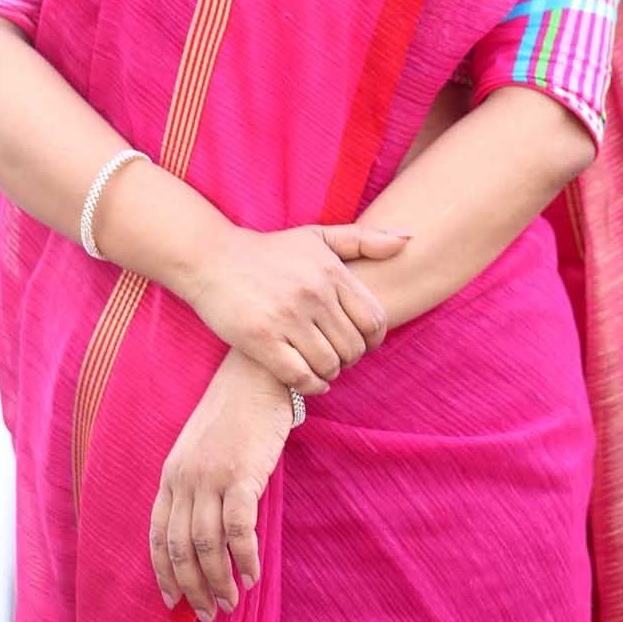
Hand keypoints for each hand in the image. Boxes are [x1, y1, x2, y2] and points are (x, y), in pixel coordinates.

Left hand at [149, 347, 291, 621]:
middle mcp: (185, 478)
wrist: (256, 375)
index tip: (173, 601)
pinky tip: (253, 574)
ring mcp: (211, 476)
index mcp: (172, 473)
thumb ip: (199, 484)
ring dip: (218, 581)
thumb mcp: (203, 448)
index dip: (164, 572)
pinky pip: (238, 529)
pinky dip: (244, 557)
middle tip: (210, 614)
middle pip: (180, 547)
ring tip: (231, 602)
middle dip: (193, 588)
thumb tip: (208, 532)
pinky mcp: (241, 474)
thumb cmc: (236, 413)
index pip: (159, 534)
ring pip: (206, 545)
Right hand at [181, 222, 409, 394]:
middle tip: (339, 356)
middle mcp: (312, 293)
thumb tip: (409, 239)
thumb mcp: (317, 236)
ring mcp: (286, 318)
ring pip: (330, 365)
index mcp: (330, 271)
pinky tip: (309, 379)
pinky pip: (301, 377)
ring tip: (322, 366)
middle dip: (351, 358)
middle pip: (354, 347)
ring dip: (331, 372)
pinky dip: (312, 385)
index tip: (362, 342)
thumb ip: (364, 240)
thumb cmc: (270, 251)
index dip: (374, 339)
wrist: (213, 259)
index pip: (374, 320)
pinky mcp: (261, 340)